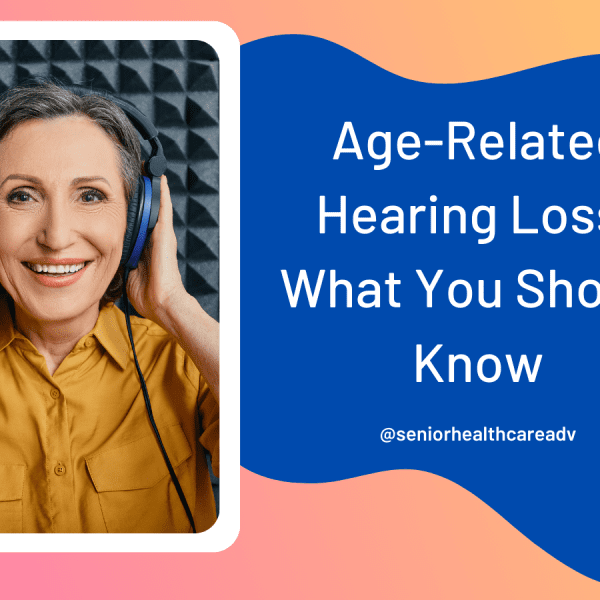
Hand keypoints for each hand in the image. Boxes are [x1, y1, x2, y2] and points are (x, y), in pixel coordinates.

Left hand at [125, 175, 189, 330]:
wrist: (162, 302)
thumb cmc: (148, 294)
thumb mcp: (128, 273)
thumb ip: (121, 261)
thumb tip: (105, 258)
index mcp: (145, 248)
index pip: (137, 223)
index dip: (131, 208)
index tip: (124, 194)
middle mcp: (155, 239)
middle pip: (148, 210)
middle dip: (143, 193)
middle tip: (137, 173)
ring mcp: (162, 236)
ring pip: (157, 206)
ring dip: (153, 189)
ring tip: (148, 169)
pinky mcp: (166, 235)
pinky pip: (164, 210)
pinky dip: (162, 194)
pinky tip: (159, 179)